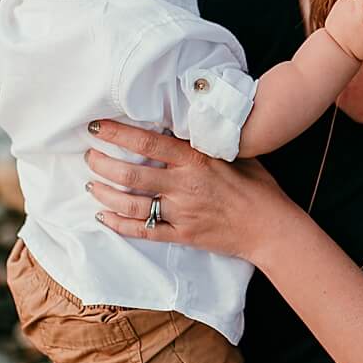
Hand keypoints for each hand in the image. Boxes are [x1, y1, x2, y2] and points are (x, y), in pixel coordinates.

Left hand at [85, 119, 293, 259]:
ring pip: (131, 203)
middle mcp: (184, 185)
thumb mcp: (233, 155)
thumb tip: (181, 127)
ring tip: (92, 184)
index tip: (96, 126)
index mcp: (196, 160)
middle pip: (130, 173)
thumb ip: (204, 144)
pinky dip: (120, 225)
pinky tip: (104, 217)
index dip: (116, 133)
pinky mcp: (183, 235)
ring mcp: (182, 212)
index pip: (146, 142)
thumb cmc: (258, 188)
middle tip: (90, 156)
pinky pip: (144, 231)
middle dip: (102, 163)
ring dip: (105, 193)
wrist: (272, 228)